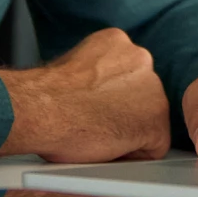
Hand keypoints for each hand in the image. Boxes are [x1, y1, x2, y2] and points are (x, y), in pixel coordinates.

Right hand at [0, 28, 170, 162]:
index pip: (127, 75)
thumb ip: (96, 74)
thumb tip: (97, 92)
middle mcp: (141, 59)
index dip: (110, 99)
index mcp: (118, 41)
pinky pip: (153, 147)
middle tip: (95, 125)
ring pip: (149, 121)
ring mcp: (153, 89)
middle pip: (142, 96)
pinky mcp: (156, 121)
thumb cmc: (46, 95)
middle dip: (123, 113)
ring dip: (128, 132)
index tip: (95, 109)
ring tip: (98, 137)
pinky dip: (132, 155)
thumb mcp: (74, 66)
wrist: (42, 110)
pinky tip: (107, 148)